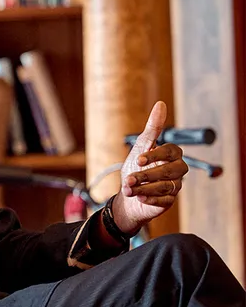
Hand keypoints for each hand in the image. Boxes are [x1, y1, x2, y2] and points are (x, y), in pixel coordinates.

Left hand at [113, 101, 188, 233]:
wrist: (128, 192)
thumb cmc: (136, 166)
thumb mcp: (141, 145)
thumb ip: (153, 128)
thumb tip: (160, 104)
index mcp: (172, 155)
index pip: (170, 152)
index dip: (155, 155)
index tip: (138, 159)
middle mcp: (177, 170)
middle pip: (170, 171)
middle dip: (147, 175)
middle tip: (129, 179)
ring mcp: (175, 186)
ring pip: (166, 187)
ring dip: (144, 188)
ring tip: (128, 188)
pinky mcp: (169, 201)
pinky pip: (164, 201)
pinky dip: (150, 199)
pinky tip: (138, 198)